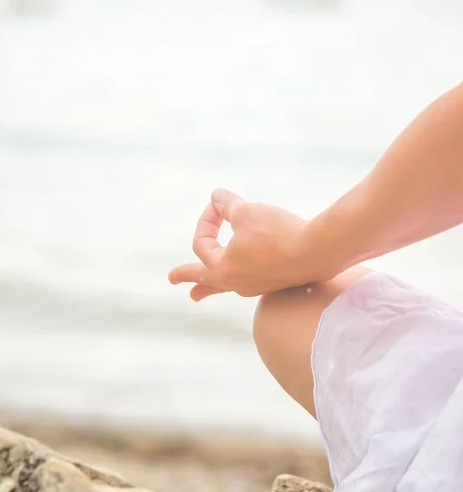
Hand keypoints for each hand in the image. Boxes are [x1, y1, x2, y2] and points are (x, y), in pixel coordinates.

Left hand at [168, 189, 324, 300]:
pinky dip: (235, 280)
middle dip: (187, 276)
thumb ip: (227, 205)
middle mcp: (235, 283)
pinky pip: (245, 282)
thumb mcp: (247, 212)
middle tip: (172, 279)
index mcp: (222, 268)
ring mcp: (254, 286)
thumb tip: (216, 197)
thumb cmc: (278, 232)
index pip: (202, 243)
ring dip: (209, 285)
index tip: (219, 205)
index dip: (207, 220)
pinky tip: (238, 280)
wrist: (318, 251)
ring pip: (224, 285)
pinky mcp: (273, 283)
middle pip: (204, 279)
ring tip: (197, 295)